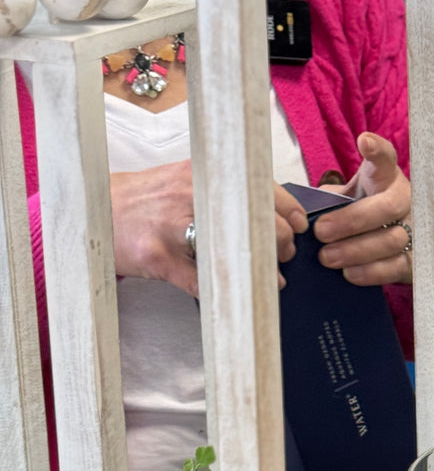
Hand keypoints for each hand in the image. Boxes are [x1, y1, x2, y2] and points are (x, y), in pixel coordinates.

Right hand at [110, 162, 306, 296]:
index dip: (289, 211)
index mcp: (202, 174)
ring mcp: (172, 227)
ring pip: (235, 249)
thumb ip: (224, 189)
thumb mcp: (186, 180)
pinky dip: (228, 292)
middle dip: (281, 242)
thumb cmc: (149, 199)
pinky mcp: (158, 258)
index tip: (300, 227)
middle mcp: (189, 195)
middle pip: (256, 219)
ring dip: (262, 268)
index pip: (261, 188)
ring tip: (272, 277)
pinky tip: (241, 296)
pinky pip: (202, 281)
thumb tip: (274, 209)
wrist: (97, 210)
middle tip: (285, 255)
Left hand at [312, 132, 413, 285]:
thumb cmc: (358, 215)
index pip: (385, 159)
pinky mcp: (415, 259)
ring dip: (356, 250)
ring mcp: (414, 230)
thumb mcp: (345, 199)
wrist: (384, 245)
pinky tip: (349, 273)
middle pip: (388, 206)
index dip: (377, 150)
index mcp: (385, 178)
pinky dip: (371, 271)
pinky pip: (396, 266)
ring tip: (327, 257)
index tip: (364, 142)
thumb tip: (299, 212)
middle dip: (352, 220)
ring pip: (392, 239)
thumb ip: (328, 200)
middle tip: (321, 231)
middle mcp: (405, 201)